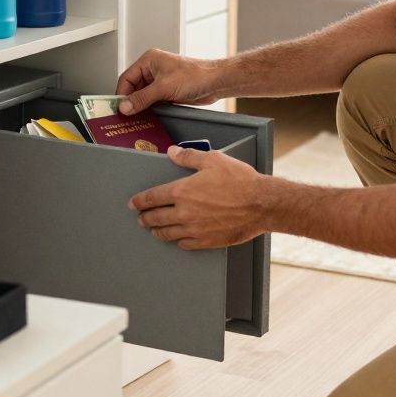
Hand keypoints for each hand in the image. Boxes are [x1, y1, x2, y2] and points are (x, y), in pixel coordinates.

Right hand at [115, 49, 222, 114]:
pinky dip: (150, 109)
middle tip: (126, 115)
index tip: (118, 108)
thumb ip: (142, 98)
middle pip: (133, 88)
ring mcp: (161, 81)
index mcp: (149, 60)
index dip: (121, 93)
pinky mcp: (167, 91)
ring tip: (136, 118)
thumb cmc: (196, 75)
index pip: (126, 78)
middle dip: (131, 101)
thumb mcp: (164, 88)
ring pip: (143, 96)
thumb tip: (126, 106)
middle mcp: (153, 69)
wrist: (215, 82)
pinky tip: (148, 117)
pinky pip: (153, 101)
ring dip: (141, 106)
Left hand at [127, 146, 271, 249]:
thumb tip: (171, 152)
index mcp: (182, 191)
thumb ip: (189, 157)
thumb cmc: (240, 181)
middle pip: (155, 218)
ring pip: (167, 233)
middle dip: (145, 217)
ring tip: (153, 230)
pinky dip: (178, 241)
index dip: (139, 201)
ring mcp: (194, 229)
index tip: (133, 204)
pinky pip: (184, 244)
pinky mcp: (206, 241)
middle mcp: (184, 212)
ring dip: (157, 231)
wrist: (261, 204)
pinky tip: (177, 239)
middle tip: (140, 218)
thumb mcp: (213, 160)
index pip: (152, 197)